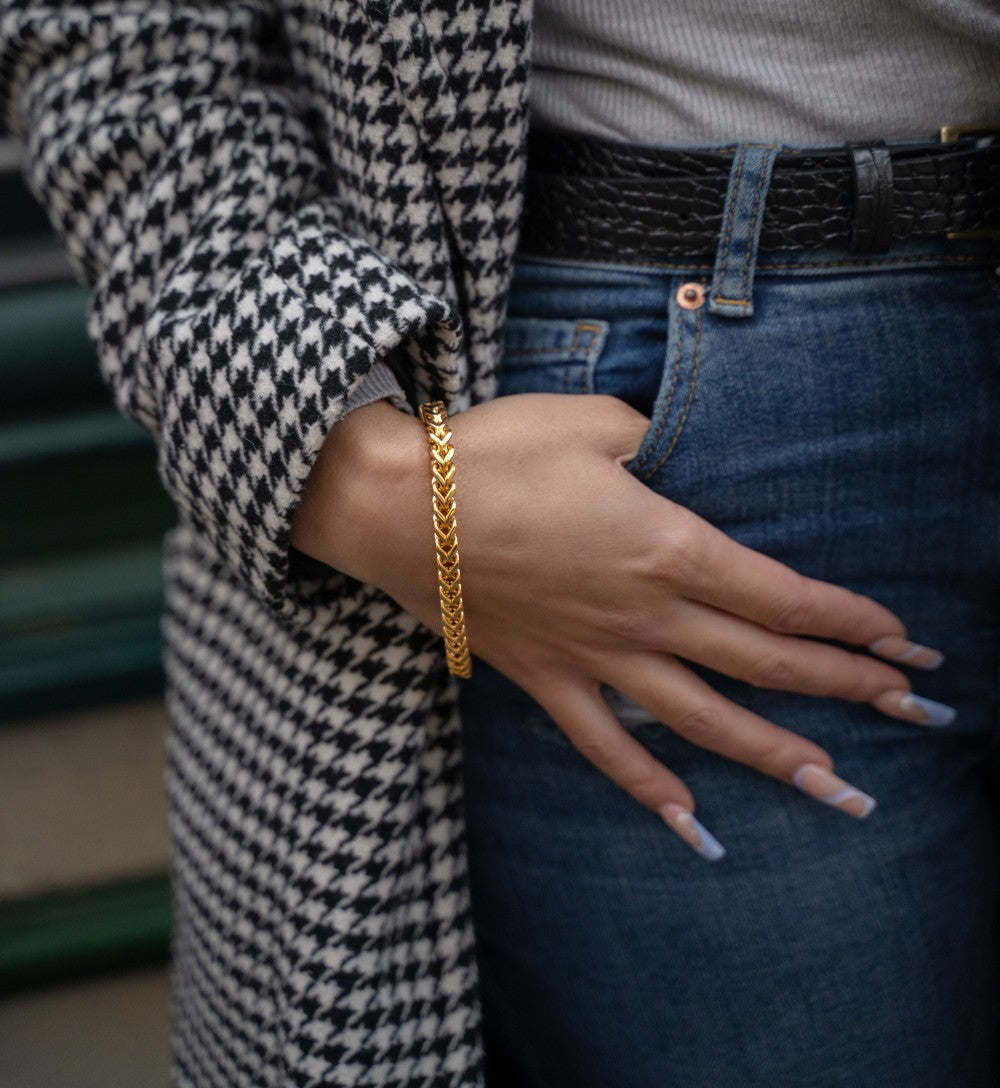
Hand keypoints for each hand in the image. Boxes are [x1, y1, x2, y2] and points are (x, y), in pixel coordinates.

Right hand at [292, 394, 947, 858]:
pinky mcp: (547, 678)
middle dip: (846, 685)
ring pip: (704, 719)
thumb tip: (682, 458)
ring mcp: (596, 657)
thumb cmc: (488, 454)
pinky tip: (690, 826)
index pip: (780, 595)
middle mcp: (644, 615)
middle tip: (912, 708)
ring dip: (777, 754)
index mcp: (665, 545)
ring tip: (838, 789)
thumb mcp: (589, 422)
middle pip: (764, 660)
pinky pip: (605, 748)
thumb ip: (655, 442)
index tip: (902, 642)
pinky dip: (650, 789)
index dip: (849, 622)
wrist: (392, 508)